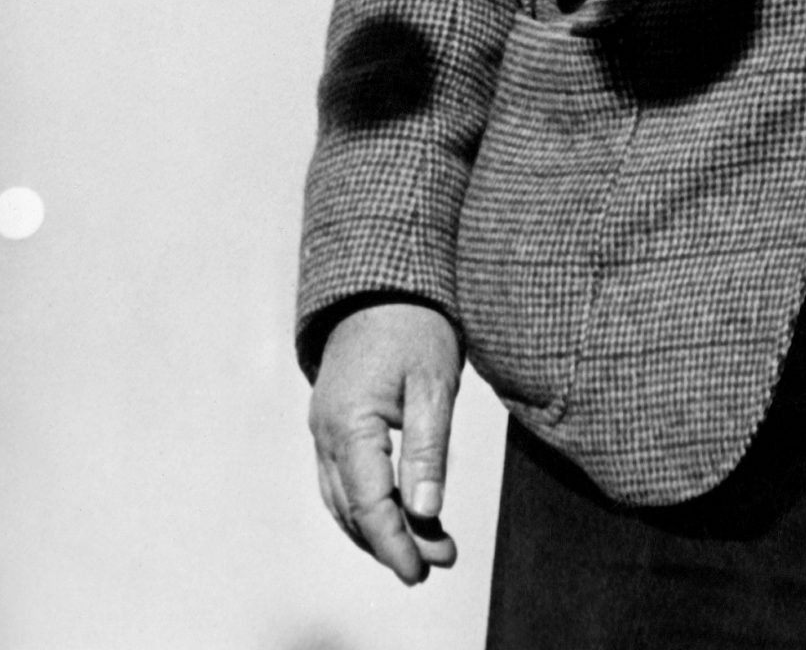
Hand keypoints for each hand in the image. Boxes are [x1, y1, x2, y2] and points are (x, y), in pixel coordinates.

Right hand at [309, 300, 461, 584]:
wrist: (380, 280)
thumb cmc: (413, 324)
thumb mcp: (432, 383)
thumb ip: (427, 450)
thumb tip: (427, 511)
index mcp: (349, 426)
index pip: (371, 506)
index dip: (398, 543)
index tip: (427, 568)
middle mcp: (326, 434)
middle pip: (355, 511)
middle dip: (394, 543)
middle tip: (439, 560)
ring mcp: (323, 430)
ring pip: (343, 501)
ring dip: (379, 529)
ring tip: (425, 545)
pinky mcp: (331, 423)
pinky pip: (341, 480)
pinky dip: (366, 506)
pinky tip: (396, 513)